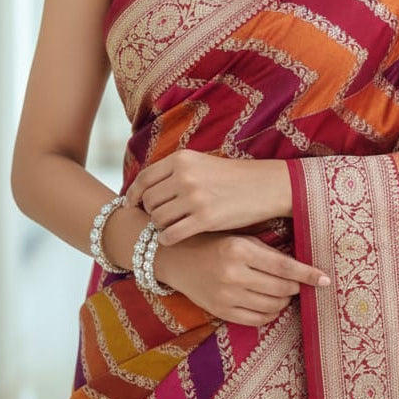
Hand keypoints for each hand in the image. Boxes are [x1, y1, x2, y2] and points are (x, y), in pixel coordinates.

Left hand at [125, 150, 291, 244]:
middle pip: (150, 201)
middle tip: (160, 219)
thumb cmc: (235, 177)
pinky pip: (170, 234)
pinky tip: (174, 238)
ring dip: (161, 226)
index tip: (131, 204)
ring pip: (158, 219)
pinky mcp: (204, 219)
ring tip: (172, 227)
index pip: (145, 178)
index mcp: (182, 159)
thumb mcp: (203, 163)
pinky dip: (167, 239)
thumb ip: (177, 171)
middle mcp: (184, 176)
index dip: (133, 194)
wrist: (267, 186)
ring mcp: (194, 198)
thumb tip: (149, 188)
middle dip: (151, 212)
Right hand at [154, 232, 329, 326]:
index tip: (325, 280)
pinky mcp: (220, 311)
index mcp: (240, 249)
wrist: (176, 257)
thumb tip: (301, 268)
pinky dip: (270, 313)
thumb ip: (268, 251)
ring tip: (282, 291)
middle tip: (298, 283)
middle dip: (296, 288)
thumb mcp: (240, 238)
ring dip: (284, 300)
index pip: (285, 267)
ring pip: (272, 306)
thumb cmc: (214, 241)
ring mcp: (225, 295)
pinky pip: (256, 320)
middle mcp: (232, 273)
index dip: (308, 275)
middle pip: (281, 289)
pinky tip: (270, 304)